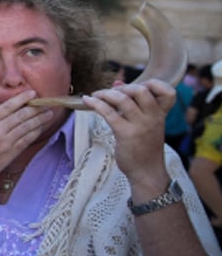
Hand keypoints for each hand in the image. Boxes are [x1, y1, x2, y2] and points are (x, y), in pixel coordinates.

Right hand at [0, 90, 55, 181]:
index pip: (8, 107)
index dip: (21, 99)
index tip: (32, 93)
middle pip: (20, 116)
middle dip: (35, 108)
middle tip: (45, 103)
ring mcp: (5, 143)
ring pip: (26, 128)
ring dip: (39, 120)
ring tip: (48, 114)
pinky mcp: (11, 153)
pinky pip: (26, 140)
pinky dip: (35, 132)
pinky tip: (41, 127)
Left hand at [80, 79, 171, 193]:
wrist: (146, 172)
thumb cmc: (144, 147)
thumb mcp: (145, 124)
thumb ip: (134, 103)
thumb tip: (117, 83)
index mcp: (161, 114)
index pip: (168, 92)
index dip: (155, 84)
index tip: (138, 85)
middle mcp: (153, 118)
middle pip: (142, 90)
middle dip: (124, 87)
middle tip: (112, 93)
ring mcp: (140, 125)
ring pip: (123, 99)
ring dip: (105, 93)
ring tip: (96, 95)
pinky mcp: (125, 133)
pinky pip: (108, 112)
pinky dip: (95, 103)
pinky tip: (87, 100)